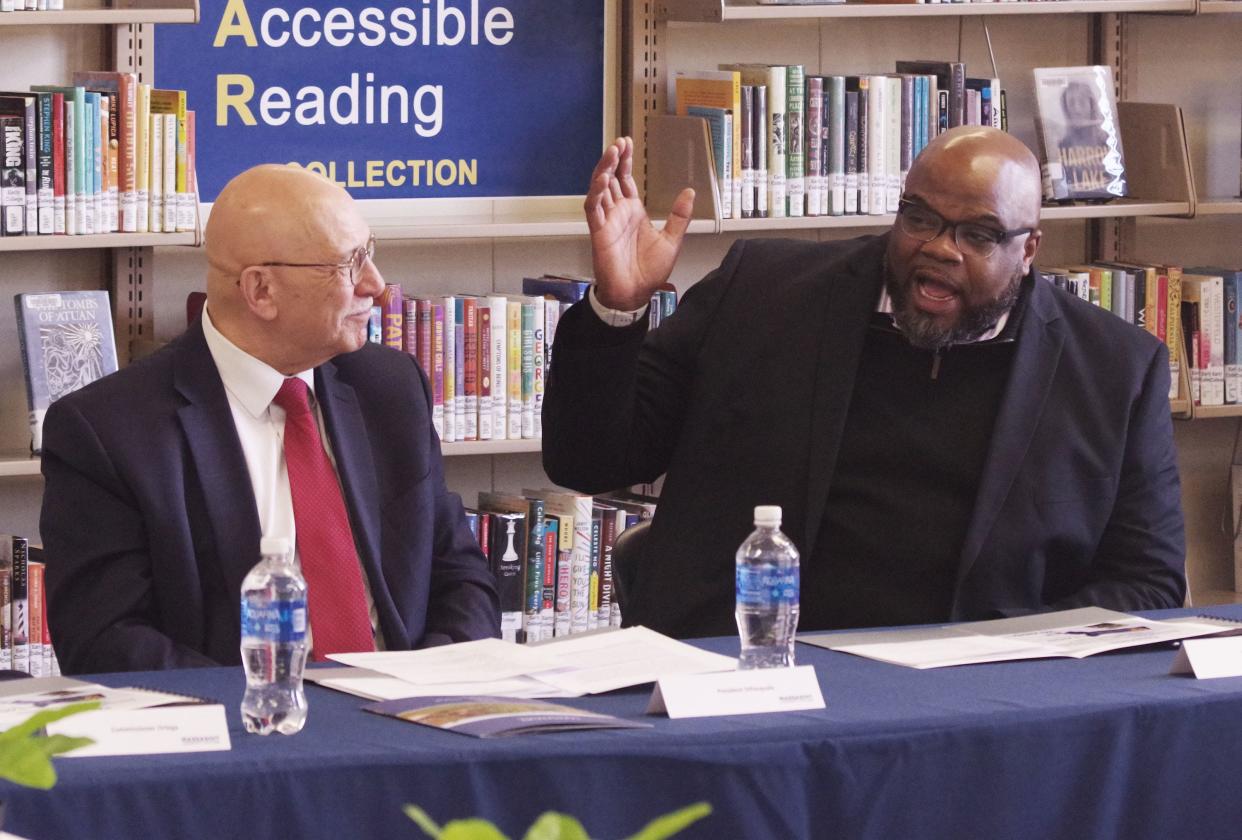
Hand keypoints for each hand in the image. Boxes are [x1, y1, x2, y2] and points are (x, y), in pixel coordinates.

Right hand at [584, 137, 694, 311]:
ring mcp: (607, 221)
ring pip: (600, 188)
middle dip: (614, 159)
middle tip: (619, 142)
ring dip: (604, 169)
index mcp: (633, 212)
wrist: (636, 294)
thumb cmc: (649, 272)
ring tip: (611, 153)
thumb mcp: (672, 240)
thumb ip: (679, 216)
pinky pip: (593, 207)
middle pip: (612, 179)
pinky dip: (596, 192)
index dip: (625, 162)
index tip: (627, 144)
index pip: (626, 180)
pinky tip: (603, 179)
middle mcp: (618, 213)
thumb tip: (689, 193)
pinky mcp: (599, 231)